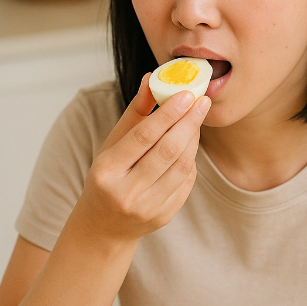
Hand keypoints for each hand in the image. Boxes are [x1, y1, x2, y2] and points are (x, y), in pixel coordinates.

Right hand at [73, 75, 210, 244]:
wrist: (103, 226)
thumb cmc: (108, 176)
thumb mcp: (112, 145)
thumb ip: (134, 113)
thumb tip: (151, 79)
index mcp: (106, 171)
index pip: (143, 136)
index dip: (169, 113)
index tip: (187, 94)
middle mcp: (125, 193)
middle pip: (167, 151)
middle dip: (189, 123)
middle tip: (203, 102)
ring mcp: (146, 208)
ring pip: (182, 167)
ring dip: (194, 140)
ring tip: (197, 120)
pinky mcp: (163, 217)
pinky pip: (186, 183)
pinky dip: (191, 161)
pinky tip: (190, 146)